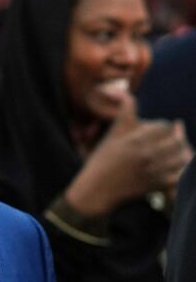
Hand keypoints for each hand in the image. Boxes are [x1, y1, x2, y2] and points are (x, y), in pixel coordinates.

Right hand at [65, 93, 191, 216]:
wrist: (98, 189)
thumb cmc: (103, 159)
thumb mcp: (113, 133)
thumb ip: (124, 112)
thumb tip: (122, 91)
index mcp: (137, 139)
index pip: (165, 126)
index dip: (166, 126)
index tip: (164, 129)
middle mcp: (148, 154)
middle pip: (177, 141)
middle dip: (178, 138)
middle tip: (177, 138)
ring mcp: (154, 171)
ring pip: (182, 158)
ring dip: (184, 153)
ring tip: (181, 151)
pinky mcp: (158, 186)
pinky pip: (180, 176)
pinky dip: (184, 171)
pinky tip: (180, 167)